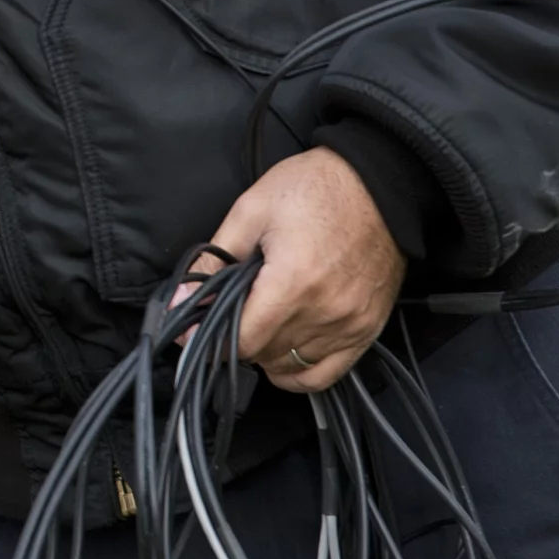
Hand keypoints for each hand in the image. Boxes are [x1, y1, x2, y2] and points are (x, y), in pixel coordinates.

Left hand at [199, 149, 405, 391]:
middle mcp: (324, 311)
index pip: (242, 341)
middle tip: (228, 314)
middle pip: (263, 355)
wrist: (379, 183)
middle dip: (236, 339)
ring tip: (259, 322)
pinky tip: (283, 352)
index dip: (211, 338)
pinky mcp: (367, 328)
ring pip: (290, 367)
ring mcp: (349, 324)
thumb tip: (179, 299)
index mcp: (292, 282)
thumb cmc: (315, 189)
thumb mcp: (251, 210)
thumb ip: (214, 259)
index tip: (197, 329)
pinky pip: (325, 375)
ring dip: (265, 352)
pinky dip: (298, 371)